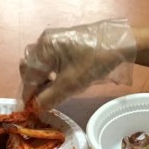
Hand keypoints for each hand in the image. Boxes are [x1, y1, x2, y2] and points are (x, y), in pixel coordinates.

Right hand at [20, 18, 135, 109]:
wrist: (120, 43)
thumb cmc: (94, 61)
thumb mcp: (71, 83)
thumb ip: (50, 97)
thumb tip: (35, 109)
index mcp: (43, 48)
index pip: (29, 75)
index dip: (28, 95)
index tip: (29, 110)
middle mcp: (45, 40)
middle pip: (31, 67)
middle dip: (33, 86)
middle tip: (39, 102)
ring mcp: (55, 39)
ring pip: (41, 63)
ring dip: (42, 79)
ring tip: (49, 94)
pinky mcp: (66, 41)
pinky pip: (51, 58)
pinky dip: (51, 72)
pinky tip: (59, 81)